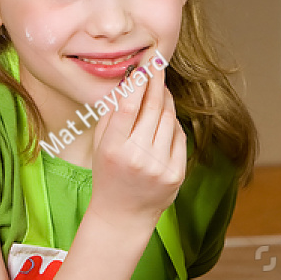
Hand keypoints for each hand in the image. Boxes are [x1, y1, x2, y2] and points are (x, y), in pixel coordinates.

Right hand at [89, 62, 188, 225]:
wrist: (123, 214)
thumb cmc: (108, 173)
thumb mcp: (100, 144)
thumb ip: (111, 114)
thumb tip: (129, 82)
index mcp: (113, 148)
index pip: (128, 106)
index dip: (139, 82)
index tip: (145, 65)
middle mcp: (137, 157)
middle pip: (153, 109)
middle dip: (156, 83)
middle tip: (158, 66)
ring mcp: (159, 166)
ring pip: (169, 120)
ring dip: (166, 100)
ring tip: (161, 89)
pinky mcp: (176, 173)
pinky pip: (179, 137)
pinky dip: (174, 124)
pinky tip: (166, 118)